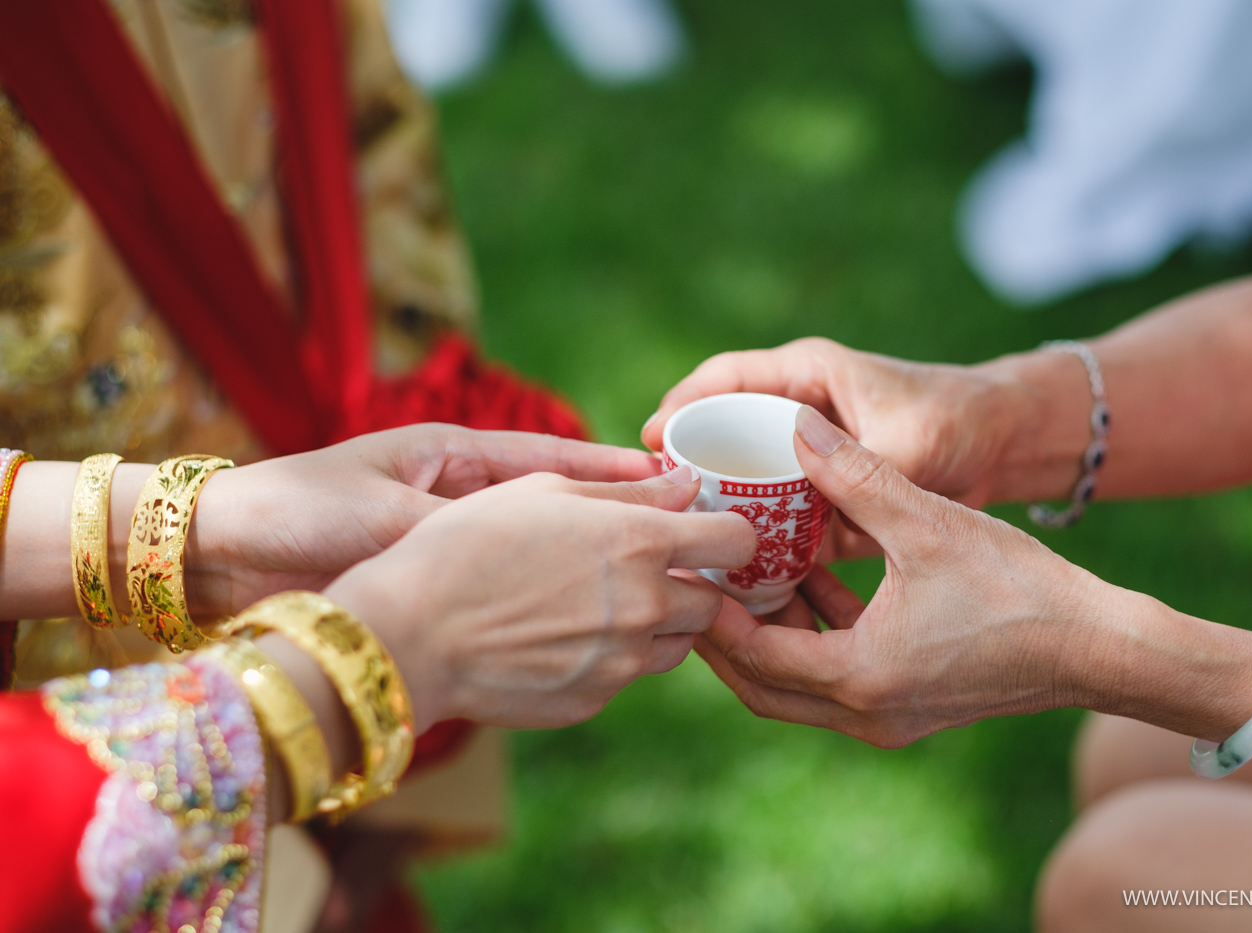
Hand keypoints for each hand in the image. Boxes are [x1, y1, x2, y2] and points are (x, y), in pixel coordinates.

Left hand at [187, 423, 661, 617]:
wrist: (219, 552)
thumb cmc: (296, 510)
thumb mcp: (385, 513)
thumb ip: (458, 529)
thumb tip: (536, 550)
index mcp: (450, 458)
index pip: (549, 459)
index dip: (611, 469)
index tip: (671, 476)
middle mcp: (456, 496)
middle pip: (554, 505)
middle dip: (614, 517)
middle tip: (683, 531)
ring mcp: (447, 541)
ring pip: (534, 550)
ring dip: (584, 560)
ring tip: (648, 579)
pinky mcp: (430, 583)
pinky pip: (501, 589)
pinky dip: (540, 600)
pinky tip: (581, 618)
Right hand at [323, 467, 755, 728]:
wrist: (408, 634)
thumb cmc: (467, 544)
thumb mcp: (544, 491)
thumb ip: (629, 491)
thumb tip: (687, 486)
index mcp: (640, 543)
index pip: (736, 541)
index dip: (726, 535)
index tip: (705, 535)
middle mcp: (645, 607)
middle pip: (711, 603)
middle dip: (687, 586)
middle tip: (640, 571)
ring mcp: (622, 663)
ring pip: (675, 646)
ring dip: (656, 626)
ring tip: (595, 606)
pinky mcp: (594, 700)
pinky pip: (624, 677)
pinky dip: (608, 658)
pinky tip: (558, 638)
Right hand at [642, 338, 1026, 517]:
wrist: (1005, 445)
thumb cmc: (957, 422)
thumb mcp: (905, 446)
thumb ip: (855, 470)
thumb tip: (795, 503)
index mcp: (807, 375)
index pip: (722, 380)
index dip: (678, 407)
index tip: (646, 444)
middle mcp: (799, 411)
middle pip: (722, 433)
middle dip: (689, 469)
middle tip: (657, 508)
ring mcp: (808, 455)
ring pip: (745, 478)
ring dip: (721, 509)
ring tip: (687, 546)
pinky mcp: (822, 492)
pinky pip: (778, 512)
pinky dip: (760, 538)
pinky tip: (741, 573)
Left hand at [695, 407, 1112, 748]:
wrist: (1099, 648)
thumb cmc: (1019, 589)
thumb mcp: (929, 523)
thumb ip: (857, 477)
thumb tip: (797, 426)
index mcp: (861, 678)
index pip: (754, 655)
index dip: (713, 613)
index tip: (689, 570)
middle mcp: (865, 714)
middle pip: (761, 685)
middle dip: (725, 637)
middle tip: (700, 583)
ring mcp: (888, 719)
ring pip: (798, 688)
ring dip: (771, 637)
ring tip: (748, 574)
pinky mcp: (909, 708)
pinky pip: (837, 680)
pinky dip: (816, 638)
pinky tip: (813, 581)